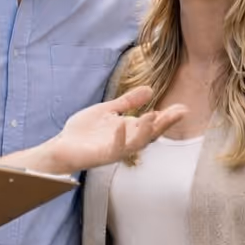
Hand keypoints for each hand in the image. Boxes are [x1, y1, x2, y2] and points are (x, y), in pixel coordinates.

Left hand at [39, 85, 187, 173]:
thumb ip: (128, 102)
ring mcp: (116, 149)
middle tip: (179, 112)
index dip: (168, 117)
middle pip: (151, 134)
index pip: (153, 124)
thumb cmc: (84, 132)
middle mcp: (126, 140)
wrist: (62, 147)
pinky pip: (114, 149)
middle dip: (165, 123)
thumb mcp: (108, 110)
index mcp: (129, 129)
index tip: (183, 108)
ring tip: (154, 115)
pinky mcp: (102, 155)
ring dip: (146, 130)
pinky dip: (119, 137)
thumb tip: (150, 90)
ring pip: (137, 143)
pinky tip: (120, 125)